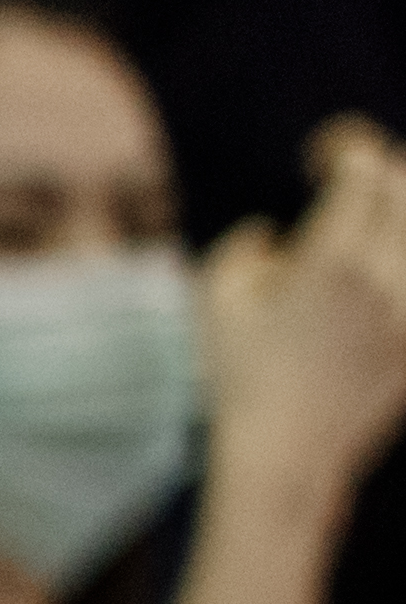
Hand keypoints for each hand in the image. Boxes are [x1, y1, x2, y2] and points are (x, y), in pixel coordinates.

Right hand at [197, 121, 405, 529]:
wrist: (287, 456)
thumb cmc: (238, 380)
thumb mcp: (216, 304)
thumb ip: (244, 250)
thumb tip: (274, 235)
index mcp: (333, 258)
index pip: (362, 168)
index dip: (343, 146)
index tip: (319, 154)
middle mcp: (387, 274)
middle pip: (403, 187)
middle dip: (377, 170)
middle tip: (349, 177)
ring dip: (396, 213)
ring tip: (368, 223)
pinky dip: (400, 259)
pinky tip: (380, 268)